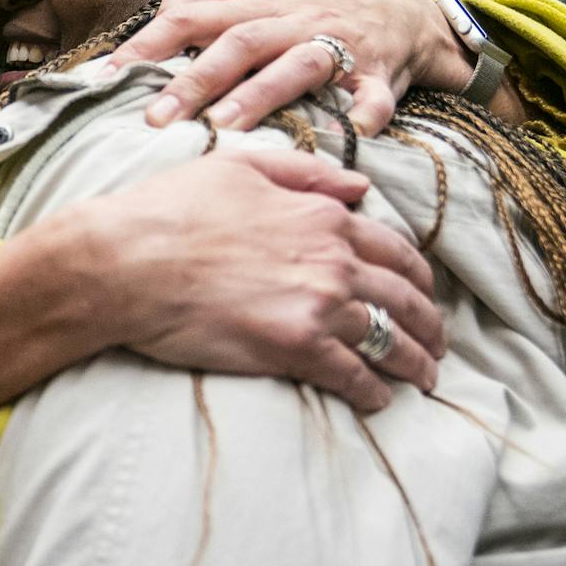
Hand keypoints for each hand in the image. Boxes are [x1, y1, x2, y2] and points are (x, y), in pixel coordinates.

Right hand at [87, 148, 443, 411]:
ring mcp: (318, 306)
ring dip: (415, 362)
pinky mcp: (295, 348)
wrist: (126, 260)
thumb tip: (359, 188)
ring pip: (390, 340)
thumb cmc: (171, 208)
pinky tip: (380, 399)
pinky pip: (354, 376)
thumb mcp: (240, 166)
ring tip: (426, 377)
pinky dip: (374, 390)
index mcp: (322, 215)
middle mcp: (333, 260)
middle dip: (430, 323)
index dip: (416, 276)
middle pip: (405, 298)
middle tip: (439, 342)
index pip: (394, 249)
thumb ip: (306, 174)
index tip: (424, 293)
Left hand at [106, 0, 473, 136]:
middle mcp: (291, 19)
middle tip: (155, 119)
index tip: (108, 78)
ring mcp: (337, 44)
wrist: (403, 11)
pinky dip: (367, 111)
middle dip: (194, 80)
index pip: (189, 15)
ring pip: (296, 64)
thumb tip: (143, 31)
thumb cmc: (313, 10)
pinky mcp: (380, 73)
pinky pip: (375, 93)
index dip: (148, 45)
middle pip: (236, 42)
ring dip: (263, 95)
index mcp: (255, 1)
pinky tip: (355, 134)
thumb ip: (203, 6)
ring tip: (226, 127)